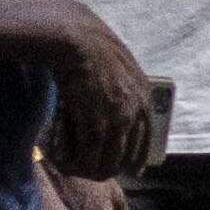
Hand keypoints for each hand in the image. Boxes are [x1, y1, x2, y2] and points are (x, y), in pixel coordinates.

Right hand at [44, 4, 161, 179]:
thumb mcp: (116, 65)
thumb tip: (107, 103)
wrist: (76, 38)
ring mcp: (119, 119)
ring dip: (88, 170)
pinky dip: (75, 164)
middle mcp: (137, 112)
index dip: (135, 159)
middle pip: (126, 157)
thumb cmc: (88, 45)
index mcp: (144, 97)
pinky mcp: (98, 124)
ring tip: (71, 168)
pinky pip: (90, 156)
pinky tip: (63, 162)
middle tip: (87, 169)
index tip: (128, 171)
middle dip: (107, 168)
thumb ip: (118, 86)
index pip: (146, 139)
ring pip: (108, 162)